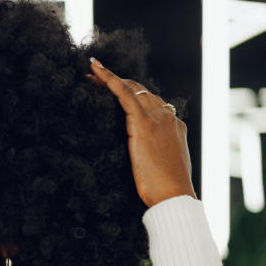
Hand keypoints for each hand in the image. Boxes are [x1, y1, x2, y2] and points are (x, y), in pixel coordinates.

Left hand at [86, 57, 195, 208]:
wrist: (174, 195)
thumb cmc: (166, 188)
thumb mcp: (162, 165)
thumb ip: (154, 152)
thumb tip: (143, 154)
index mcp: (173, 125)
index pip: (151, 102)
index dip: (133, 93)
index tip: (117, 89)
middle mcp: (166, 116)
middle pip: (140, 91)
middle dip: (118, 83)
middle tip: (95, 78)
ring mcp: (156, 118)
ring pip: (131, 89)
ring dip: (110, 79)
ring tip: (91, 74)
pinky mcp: (143, 123)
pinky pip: (124, 94)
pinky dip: (109, 79)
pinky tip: (95, 70)